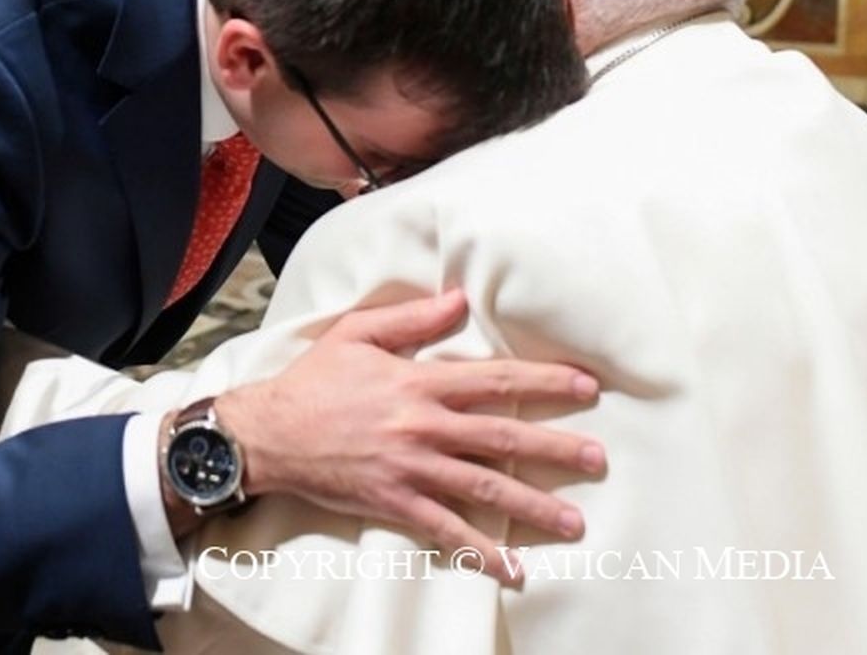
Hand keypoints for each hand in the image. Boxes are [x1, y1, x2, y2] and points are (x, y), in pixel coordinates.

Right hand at [213, 290, 605, 583]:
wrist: (268, 433)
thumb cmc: (313, 381)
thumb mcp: (357, 334)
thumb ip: (411, 319)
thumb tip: (459, 299)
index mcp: (419, 382)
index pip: (495, 381)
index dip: (543, 384)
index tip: (585, 387)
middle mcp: (423, 426)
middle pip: (502, 437)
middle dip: (555, 448)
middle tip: (598, 459)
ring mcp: (412, 468)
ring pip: (484, 487)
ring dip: (533, 505)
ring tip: (573, 521)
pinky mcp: (395, 502)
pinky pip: (446, 529)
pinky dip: (481, 551)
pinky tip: (512, 568)